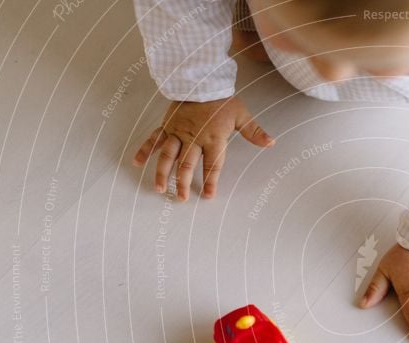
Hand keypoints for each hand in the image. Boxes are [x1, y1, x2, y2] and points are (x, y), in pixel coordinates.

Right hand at [131, 95, 274, 200]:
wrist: (201, 79)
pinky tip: (137, 163)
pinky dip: (145, 150)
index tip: (208, 195)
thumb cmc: (222, 99)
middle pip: (187, 164)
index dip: (210, 181)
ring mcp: (177, 132)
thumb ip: (254, 132)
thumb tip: (271, 143)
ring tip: (159, 188)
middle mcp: (194, 138)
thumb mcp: (241, 115)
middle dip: (183, 183)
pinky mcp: (167, 125)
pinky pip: (154, 139)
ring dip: (162, 172)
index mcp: (213, 138)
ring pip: (167, 156)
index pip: (213, 164)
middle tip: (180, 198)